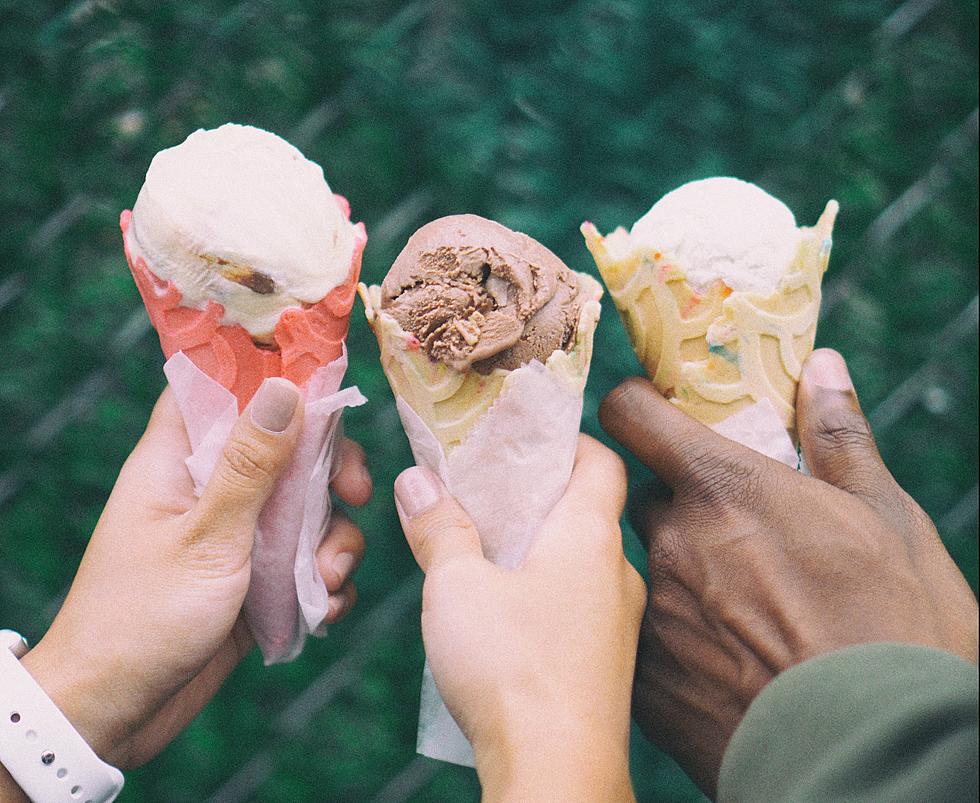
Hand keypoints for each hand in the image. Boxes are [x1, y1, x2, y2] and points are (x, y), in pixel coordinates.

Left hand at [15, 380, 370, 769]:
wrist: (117, 712)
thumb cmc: (143, 618)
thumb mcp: (207, 536)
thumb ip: (250, 465)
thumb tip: (285, 388)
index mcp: (178, 460)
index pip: (222, 388)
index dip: (273, 379)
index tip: (326, 393)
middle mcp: (209, 488)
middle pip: (286, 448)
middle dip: (330, 472)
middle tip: (354, 495)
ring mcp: (236, 533)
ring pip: (307, 508)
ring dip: (334, 541)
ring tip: (326, 580)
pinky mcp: (256, 577)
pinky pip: (307, 560)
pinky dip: (324, 580)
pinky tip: (322, 609)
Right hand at [394, 436, 645, 802]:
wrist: (558, 775)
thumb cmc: (511, 667)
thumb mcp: (456, 585)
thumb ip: (438, 526)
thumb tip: (418, 479)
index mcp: (590, 535)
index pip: (601, 460)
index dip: (566, 439)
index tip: (523, 437)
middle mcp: (617, 571)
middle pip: (587, 509)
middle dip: (537, 494)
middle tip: (486, 489)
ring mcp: (618, 621)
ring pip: (581, 561)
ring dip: (539, 546)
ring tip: (485, 546)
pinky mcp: (606, 664)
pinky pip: (579, 604)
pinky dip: (546, 589)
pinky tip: (504, 610)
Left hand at [599, 349, 978, 796]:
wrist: (876, 756)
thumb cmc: (895, 630)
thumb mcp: (886, 519)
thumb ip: (838, 436)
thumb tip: (821, 367)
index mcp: (721, 487)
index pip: (630, 414)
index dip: (636, 407)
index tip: (653, 414)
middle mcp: (670, 542)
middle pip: (642, 499)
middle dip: (676, 506)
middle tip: (730, 533)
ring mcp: (652, 614)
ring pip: (643, 569)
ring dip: (677, 574)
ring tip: (738, 607)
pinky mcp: (647, 680)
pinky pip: (642, 639)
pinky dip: (672, 639)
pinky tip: (723, 661)